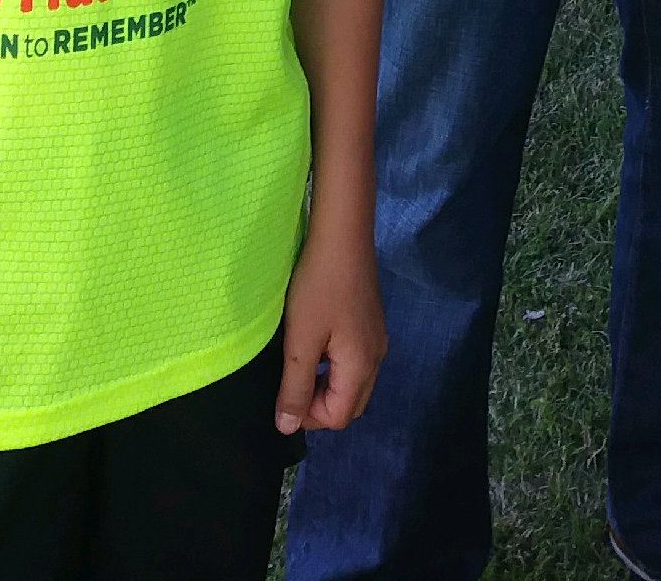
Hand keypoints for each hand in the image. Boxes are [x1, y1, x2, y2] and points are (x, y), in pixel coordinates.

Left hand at [275, 223, 386, 434]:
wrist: (342, 233)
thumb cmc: (318, 287)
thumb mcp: (301, 340)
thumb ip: (294, 388)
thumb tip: (287, 429)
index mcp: (362, 366)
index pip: (337, 417)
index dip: (307, 416)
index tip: (284, 390)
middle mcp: (377, 357)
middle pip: (349, 405)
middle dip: (319, 406)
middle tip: (291, 381)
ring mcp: (376, 338)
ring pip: (353, 383)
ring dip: (326, 386)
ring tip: (298, 363)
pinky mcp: (370, 322)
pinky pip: (355, 362)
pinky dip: (334, 367)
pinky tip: (315, 343)